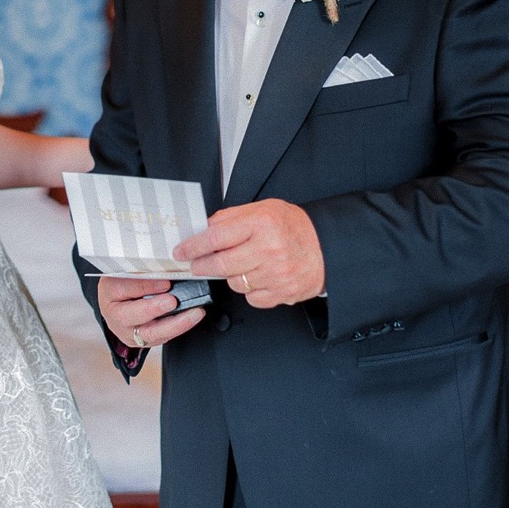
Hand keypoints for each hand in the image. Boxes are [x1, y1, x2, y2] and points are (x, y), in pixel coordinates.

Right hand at [98, 276, 204, 349]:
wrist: (120, 301)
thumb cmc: (126, 281)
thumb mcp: (128, 270)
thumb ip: (144, 270)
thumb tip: (169, 268)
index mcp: (108, 292)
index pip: (124, 288)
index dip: (145, 286)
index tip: (166, 282)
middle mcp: (114, 315)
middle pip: (130, 316)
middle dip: (153, 309)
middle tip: (173, 301)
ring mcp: (127, 332)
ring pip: (149, 334)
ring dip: (175, 324)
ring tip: (194, 313)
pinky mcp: (141, 341)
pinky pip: (161, 338)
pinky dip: (178, 329)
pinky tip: (192, 319)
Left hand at [173, 199, 324, 306]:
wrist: (327, 247)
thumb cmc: (293, 226)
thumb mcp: (262, 209)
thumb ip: (231, 218)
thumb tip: (202, 228)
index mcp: (261, 223)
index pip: (216, 237)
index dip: (193, 246)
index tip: (181, 251)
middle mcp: (268, 249)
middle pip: (221, 264)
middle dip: (201, 266)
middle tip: (194, 264)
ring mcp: (276, 274)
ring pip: (234, 282)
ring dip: (230, 275)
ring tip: (241, 264)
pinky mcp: (282, 293)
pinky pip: (251, 298)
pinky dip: (249, 290)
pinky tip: (257, 277)